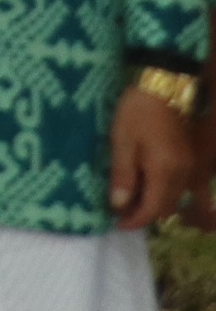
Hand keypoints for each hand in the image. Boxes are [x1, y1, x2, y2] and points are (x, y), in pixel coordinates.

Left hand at [111, 88, 195, 232]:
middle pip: (166, 207)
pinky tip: (156, 190)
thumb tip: (119, 205)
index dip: (135, 220)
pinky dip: (170, 193)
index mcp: (165, 171)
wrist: (163, 87)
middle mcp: (184, 174)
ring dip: (156, 205)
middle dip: (144, 214)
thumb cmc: (137, 112)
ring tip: (132, 200)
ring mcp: (192, 167)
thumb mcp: (122, 142)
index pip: (153, 209)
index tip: (117, 223)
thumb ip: (123, 176)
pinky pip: (186, 186)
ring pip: (176, 198)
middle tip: (120, 211)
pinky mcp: (193, 159)